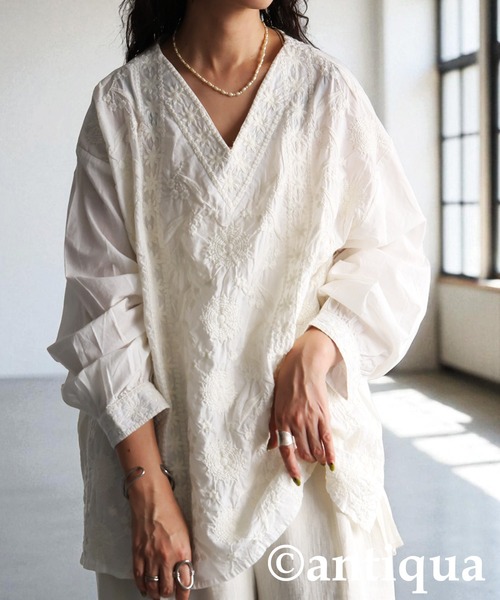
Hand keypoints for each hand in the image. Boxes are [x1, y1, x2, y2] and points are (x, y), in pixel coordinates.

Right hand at [129, 475, 191, 599]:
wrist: (152, 500)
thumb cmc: (170, 511)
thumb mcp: (185, 533)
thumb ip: (184, 552)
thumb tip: (184, 568)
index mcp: (182, 551)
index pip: (184, 583)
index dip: (184, 595)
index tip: (183, 597)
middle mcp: (166, 557)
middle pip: (168, 589)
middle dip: (170, 594)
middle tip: (171, 593)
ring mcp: (150, 557)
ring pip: (153, 587)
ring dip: (156, 594)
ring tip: (159, 594)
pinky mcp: (137, 554)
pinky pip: (139, 578)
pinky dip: (142, 587)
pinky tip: (145, 589)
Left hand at [267, 327, 340, 483]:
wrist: (304, 366)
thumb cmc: (286, 383)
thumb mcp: (274, 405)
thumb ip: (274, 428)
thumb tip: (270, 447)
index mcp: (281, 420)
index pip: (286, 450)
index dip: (291, 467)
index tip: (295, 478)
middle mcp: (296, 422)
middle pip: (304, 451)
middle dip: (306, 460)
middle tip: (307, 459)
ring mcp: (311, 419)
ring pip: (316, 448)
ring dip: (317, 458)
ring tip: (318, 460)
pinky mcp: (323, 414)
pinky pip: (328, 438)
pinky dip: (330, 452)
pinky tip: (330, 461)